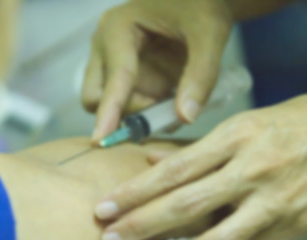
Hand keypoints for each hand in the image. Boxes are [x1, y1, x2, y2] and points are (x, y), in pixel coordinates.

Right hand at [81, 0, 232, 143]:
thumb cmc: (201, 6)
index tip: (100, 139)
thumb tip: (185, 117)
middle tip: (159, 108)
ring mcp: (110, 61)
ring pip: (106, 103)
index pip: (114, 78)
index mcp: (118, 29)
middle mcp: (105, 46)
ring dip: (134, 112)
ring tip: (170, 100)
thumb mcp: (209, 35)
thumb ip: (201, 75)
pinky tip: (165, 97)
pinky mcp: (121, 72)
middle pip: (94, 96)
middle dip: (122, 112)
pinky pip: (122, 102)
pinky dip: (141, 109)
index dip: (109, 111)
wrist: (197, 1)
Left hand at [95, 95, 306, 239]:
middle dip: (143, 223)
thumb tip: (151, 158)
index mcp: (234, 137)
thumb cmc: (283, 127)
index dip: (136, 191)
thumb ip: (195, 148)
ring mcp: (274, 201)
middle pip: (187, 203)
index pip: (175, 169)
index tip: (105, 206)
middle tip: (108, 236)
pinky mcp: (292, 226)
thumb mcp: (239, 126)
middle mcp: (252, 169)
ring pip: (216, 236)